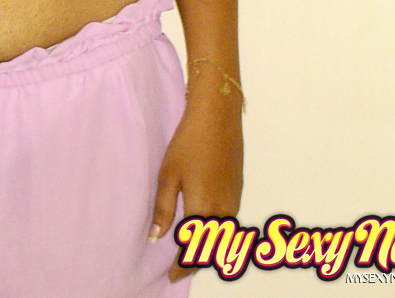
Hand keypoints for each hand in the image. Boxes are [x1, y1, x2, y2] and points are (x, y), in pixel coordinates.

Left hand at [147, 94, 243, 284]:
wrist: (218, 116)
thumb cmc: (188, 143)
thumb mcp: (168, 175)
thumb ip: (163, 209)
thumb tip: (157, 239)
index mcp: (204, 210)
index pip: (194, 251)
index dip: (182, 267)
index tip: (171, 277)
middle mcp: (223, 211)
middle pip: (212, 249)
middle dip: (196, 261)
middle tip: (178, 268)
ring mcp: (234, 200)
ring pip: (222, 236)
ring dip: (208, 247)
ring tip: (189, 248)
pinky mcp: (238, 189)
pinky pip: (228, 221)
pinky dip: (217, 231)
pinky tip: (204, 224)